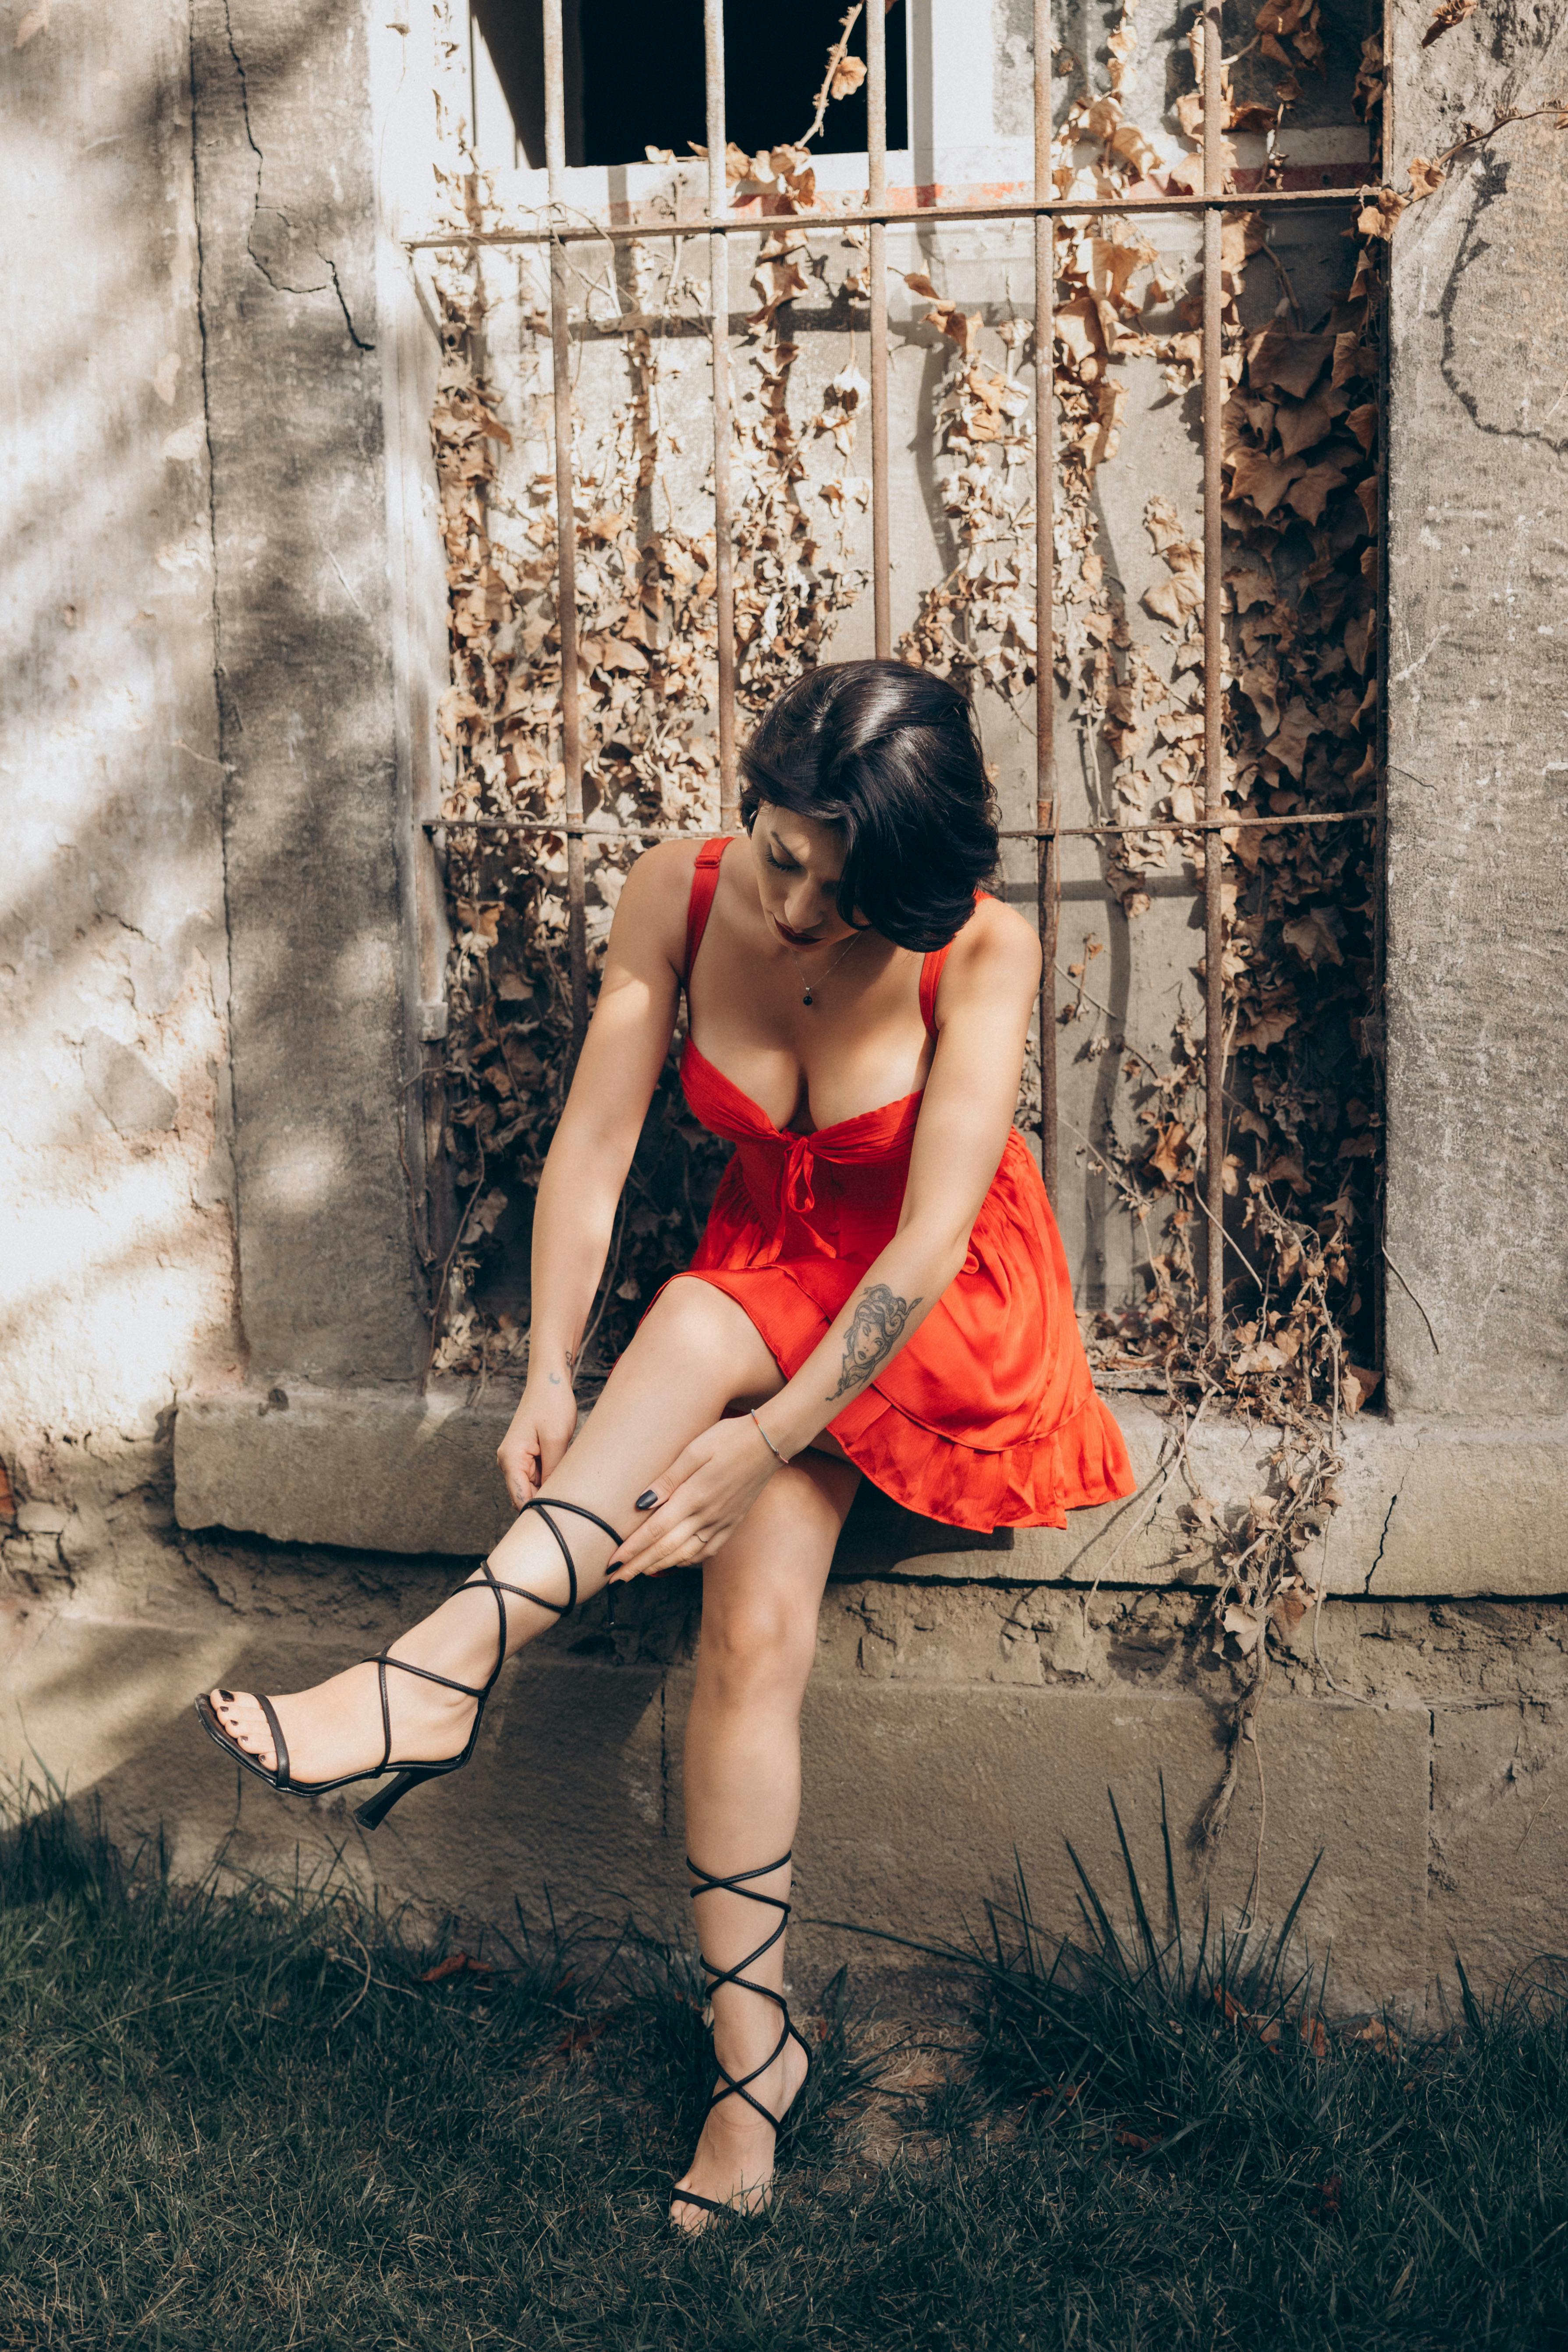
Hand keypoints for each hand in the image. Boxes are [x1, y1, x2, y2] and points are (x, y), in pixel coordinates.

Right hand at [496, 1375, 579, 1509]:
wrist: (550, 1381)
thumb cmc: (552, 1405)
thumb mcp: (557, 1440)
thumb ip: (553, 1471)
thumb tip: (554, 1498)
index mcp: (510, 1459)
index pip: (521, 1498)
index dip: (540, 1511)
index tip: (563, 1518)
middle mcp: (509, 1462)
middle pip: (526, 1496)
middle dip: (548, 1500)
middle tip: (575, 1503)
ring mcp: (517, 1459)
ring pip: (534, 1487)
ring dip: (552, 1489)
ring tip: (574, 1486)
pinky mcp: (528, 1456)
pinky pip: (539, 1476)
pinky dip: (552, 1478)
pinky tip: (569, 1474)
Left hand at [606, 1414, 779, 1579]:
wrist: (770, 1442)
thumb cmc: (729, 1438)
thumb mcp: (694, 1450)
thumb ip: (667, 1480)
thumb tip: (640, 1504)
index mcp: (693, 1497)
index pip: (654, 1531)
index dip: (631, 1550)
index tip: (611, 1564)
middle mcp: (707, 1516)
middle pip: (665, 1549)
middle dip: (638, 1566)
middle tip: (615, 1580)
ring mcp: (721, 1522)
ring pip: (686, 1555)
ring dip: (659, 1567)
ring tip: (638, 1574)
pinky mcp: (732, 1523)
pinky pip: (707, 1550)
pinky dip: (688, 1561)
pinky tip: (677, 1562)